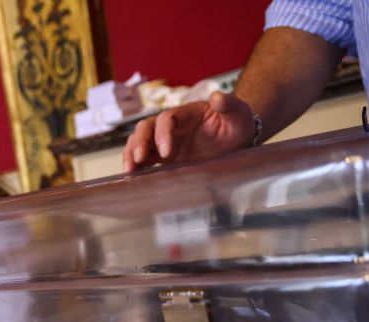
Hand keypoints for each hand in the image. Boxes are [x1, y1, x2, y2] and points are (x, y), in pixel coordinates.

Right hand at [122, 91, 256, 171]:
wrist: (237, 139)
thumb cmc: (237, 123)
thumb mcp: (239, 113)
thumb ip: (230, 105)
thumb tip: (218, 97)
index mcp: (186, 114)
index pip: (166, 118)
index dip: (162, 133)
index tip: (166, 151)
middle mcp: (172, 126)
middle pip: (146, 128)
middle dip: (139, 142)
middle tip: (138, 159)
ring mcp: (166, 141)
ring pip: (140, 142)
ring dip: (131, 154)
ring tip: (129, 170)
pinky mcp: (165, 157)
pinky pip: (145, 159)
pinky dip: (136, 165)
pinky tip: (132, 176)